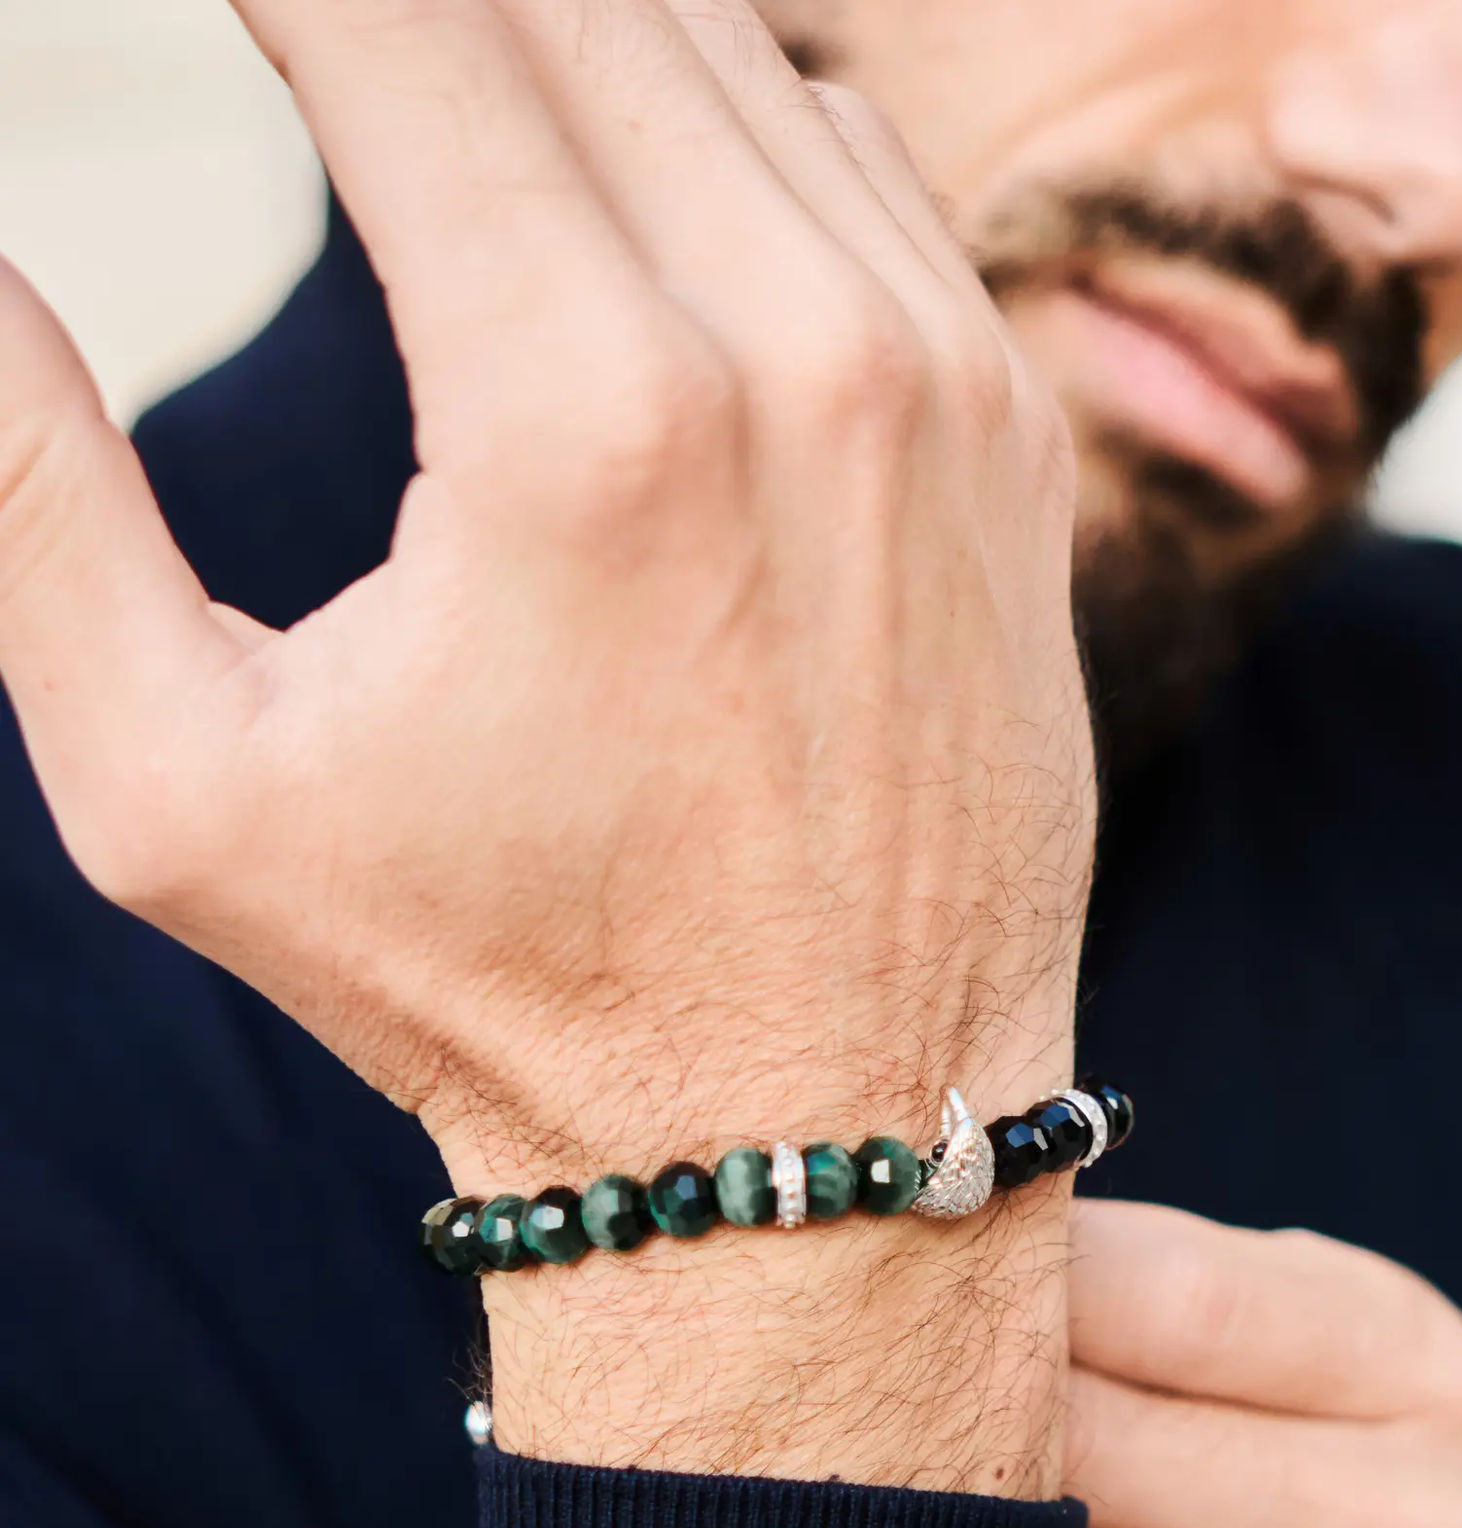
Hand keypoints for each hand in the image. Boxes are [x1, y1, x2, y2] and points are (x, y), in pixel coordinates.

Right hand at [0, 1, 1088, 1483]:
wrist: (819, 1131)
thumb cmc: (507, 999)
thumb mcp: (187, 787)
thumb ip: (24, 492)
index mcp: (588, 422)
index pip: (399, 17)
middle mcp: (805, 361)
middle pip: (567, 1)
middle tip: (316, 40)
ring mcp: (946, 388)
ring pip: (726, 54)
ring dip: (564, 35)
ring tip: (443, 90)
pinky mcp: (1013, 443)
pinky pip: (859, 174)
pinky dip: (728, 126)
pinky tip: (633, 189)